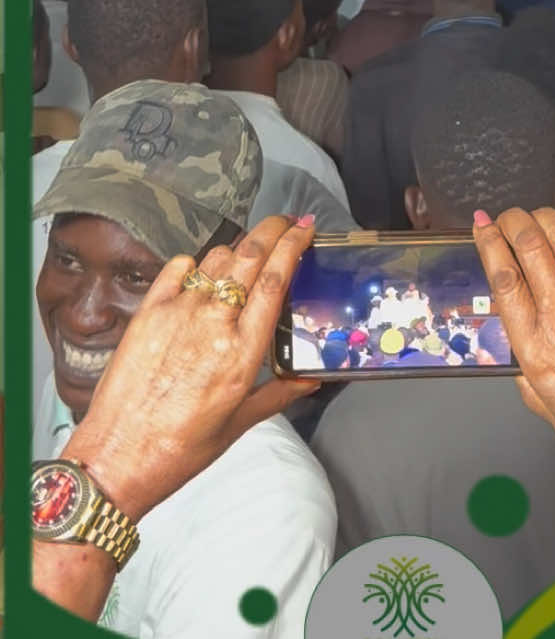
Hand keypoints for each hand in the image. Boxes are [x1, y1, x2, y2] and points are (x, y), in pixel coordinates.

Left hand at [60, 215, 319, 527]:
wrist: (117, 458)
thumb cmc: (178, 449)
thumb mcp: (240, 424)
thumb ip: (280, 393)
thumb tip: (312, 378)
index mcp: (242, 352)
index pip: (276, 278)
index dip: (294, 244)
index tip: (305, 228)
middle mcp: (212, 323)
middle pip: (251, 254)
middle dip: (274, 229)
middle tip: (287, 222)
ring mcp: (177, 312)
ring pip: (216, 258)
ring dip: (238, 249)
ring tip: (247, 255)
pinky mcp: (148, 312)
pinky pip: (178, 268)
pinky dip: (196, 263)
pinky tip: (201, 274)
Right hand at [472, 206, 554, 526]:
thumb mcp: (548, 409)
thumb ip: (528, 378)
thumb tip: (521, 361)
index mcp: (534, 345)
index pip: (502, 277)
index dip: (488, 242)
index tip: (481, 225)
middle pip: (528, 245)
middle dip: (513, 221)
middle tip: (508, 216)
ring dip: (545, 216)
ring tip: (537, 213)